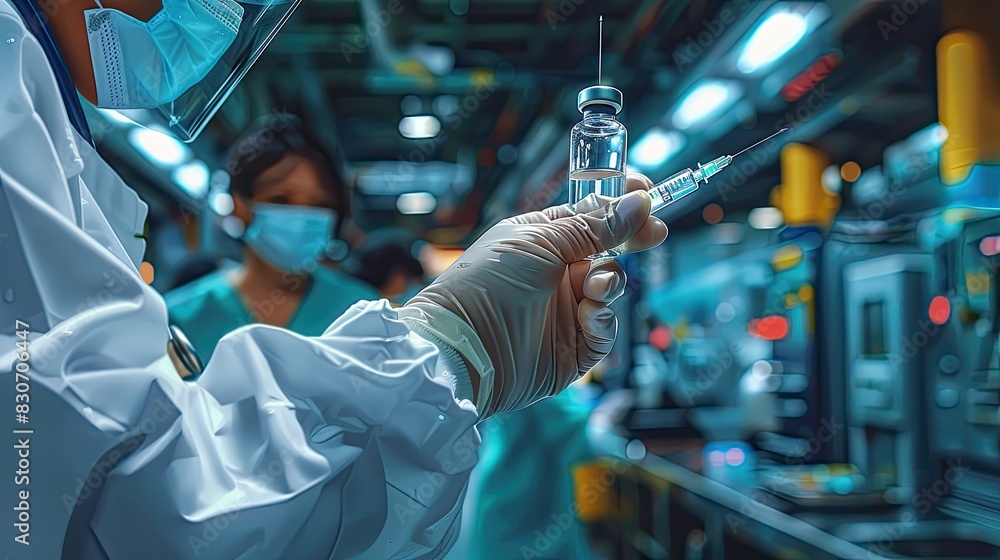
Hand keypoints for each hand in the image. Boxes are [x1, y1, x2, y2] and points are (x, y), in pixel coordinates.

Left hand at [402, 174, 666, 418]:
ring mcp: (565, 310)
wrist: (465, 347)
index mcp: (541, 240)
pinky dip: (603, 318)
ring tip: (593, 288)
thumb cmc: (487, 284)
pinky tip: (589, 314)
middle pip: (608, 250)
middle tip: (654, 232)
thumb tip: (637, 203)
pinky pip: (606, 327)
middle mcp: (555, 274)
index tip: (646, 195)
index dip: (618, 206)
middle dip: (631, 240)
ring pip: (611, 287)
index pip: (590, 216)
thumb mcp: (541, 241)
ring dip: (609, 282)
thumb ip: (592, 225)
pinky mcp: (574, 348)